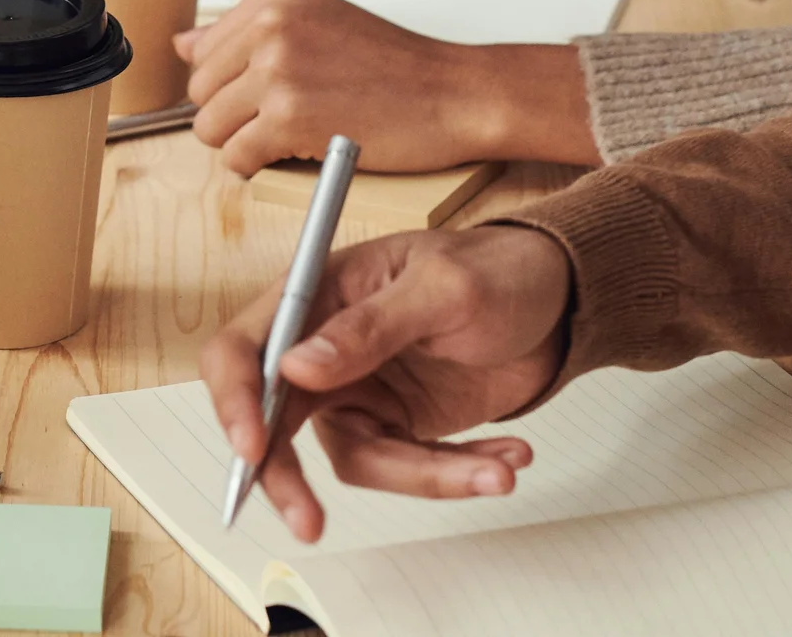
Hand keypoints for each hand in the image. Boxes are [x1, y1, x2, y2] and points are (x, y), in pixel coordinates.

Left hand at [178, 0, 597, 174]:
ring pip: (210, 128)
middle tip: (288, 119)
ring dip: (244, 143)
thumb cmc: (393, 66)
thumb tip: (180, 44)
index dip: (234, 84)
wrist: (452, 92)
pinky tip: (298, 153)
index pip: (204, 51)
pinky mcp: (287, 116)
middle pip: (200, 91)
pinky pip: (236, 158)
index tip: (275, 92)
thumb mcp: (317, 23)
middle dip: (234, 115)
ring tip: (294, 136)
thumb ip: (247, 33)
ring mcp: (277, 68)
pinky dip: (259, 168)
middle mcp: (270, 23)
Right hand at [199, 224, 572, 541]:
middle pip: (276, 420)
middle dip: (290, 479)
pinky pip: (408, 470)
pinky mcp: (401, 425)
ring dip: (425, 476)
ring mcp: (363, 390)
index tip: (252, 447)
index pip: (246, 345)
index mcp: (322, 292)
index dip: (235, 398)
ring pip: (356, 460)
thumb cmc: (496, 268)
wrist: (556, 300)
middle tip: (309, 523)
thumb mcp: (444, 287)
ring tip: (497, 468)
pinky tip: (505, 458)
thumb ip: (371, 325)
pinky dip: (456, 473)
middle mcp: (329, 346)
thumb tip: (295, 365)